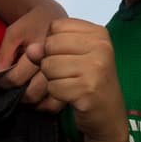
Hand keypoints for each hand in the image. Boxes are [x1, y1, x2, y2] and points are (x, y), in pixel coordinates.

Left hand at [0, 2, 66, 110]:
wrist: (53, 15)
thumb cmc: (31, 24)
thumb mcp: (14, 33)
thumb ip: (3, 55)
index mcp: (41, 49)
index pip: (17, 77)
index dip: (3, 83)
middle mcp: (56, 63)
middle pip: (33, 93)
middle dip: (18, 96)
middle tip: (11, 91)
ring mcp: (66, 73)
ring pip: (47, 101)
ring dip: (32, 103)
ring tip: (24, 95)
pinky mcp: (72, 80)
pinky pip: (59, 102)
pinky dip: (47, 105)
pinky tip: (39, 99)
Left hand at [38, 18, 126, 141]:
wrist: (109, 115)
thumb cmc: (90, 82)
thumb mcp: (74, 58)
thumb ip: (51, 48)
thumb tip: (31, 49)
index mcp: (99, 34)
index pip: (56, 26)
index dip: (53, 43)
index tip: (69, 56)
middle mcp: (100, 47)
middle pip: (50, 44)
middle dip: (51, 62)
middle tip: (69, 73)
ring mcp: (95, 68)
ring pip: (49, 66)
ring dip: (53, 79)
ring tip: (71, 84)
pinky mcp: (87, 89)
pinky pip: (52, 86)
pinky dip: (57, 94)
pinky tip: (71, 95)